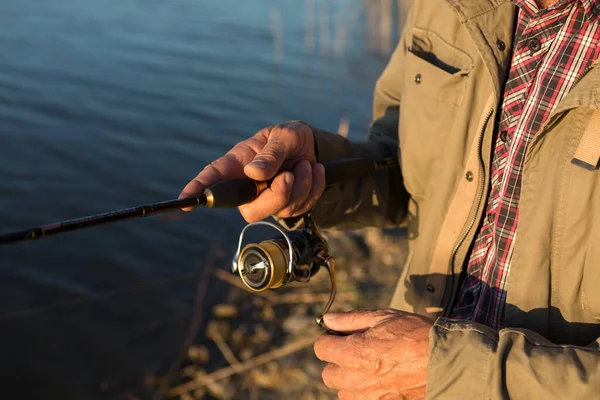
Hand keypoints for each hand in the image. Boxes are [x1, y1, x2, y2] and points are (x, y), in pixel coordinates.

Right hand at [179, 121, 325, 221]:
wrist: (314, 147)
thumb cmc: (290, 138)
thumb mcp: (283, 136)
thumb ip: (271, 154)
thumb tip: (253, 173)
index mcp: (239, 164)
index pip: (214, 177)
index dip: (199, 189)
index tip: (186, 200)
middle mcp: (249, 186)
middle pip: (251, 211)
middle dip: (276, 196)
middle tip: (290, 175)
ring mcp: (268, 199)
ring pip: (281, 210)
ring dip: (302, 185)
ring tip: (304, 164)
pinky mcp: (288, 206)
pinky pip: (302, 208)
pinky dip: (313, 187)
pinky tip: (313, 171)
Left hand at [314, 309, 432, 399]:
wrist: (448, 361)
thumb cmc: (417, 334)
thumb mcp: (383, 317)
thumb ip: (351, 319)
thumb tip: (328, 319)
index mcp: (352, 353)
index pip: (321, 348)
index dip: (329, 337)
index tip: (341, 334)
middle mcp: (356, 379)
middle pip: (328, 374)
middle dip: (337, 360)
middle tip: (355, 349)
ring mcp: (369, 397)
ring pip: (344, 391)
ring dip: (350, 379)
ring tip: (371, 365)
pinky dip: (366, 392)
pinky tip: (382, 378)